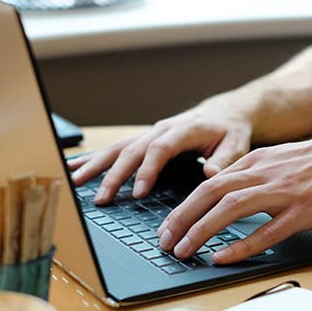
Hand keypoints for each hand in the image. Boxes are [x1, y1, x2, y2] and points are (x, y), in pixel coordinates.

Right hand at [67, 107, 251, 203]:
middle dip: (114, 175)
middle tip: (101, 198)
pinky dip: (95, 158)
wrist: (225, 112)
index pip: (159, 149)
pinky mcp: (144, 140)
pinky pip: (117, 149)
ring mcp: (150, 133)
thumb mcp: (236, 144)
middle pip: (132, 150)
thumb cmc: (230, 130)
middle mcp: (161, 129)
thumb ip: (224, 160)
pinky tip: (75, 166)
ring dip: (96, 165)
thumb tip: (210, 175)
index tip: (138, 192)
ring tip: (75, 181)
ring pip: (118, 148)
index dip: (147, 170)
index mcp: (183, 130)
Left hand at [157, 131, 311, 263]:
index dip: (182, 207)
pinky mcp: (302, 211)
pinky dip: (241, 245)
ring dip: (202, 231)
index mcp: (254, 162)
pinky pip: (266, 231)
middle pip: (210, 193)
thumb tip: (222, 197)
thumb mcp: (277, 161)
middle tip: (165, 242)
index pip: (207, 184)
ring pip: (230, 209)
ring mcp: (282, 192)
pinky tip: (223, 256)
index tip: (168, 227)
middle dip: (182, 219)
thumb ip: (250, 176)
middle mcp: (263, 174)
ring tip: (184, 251)